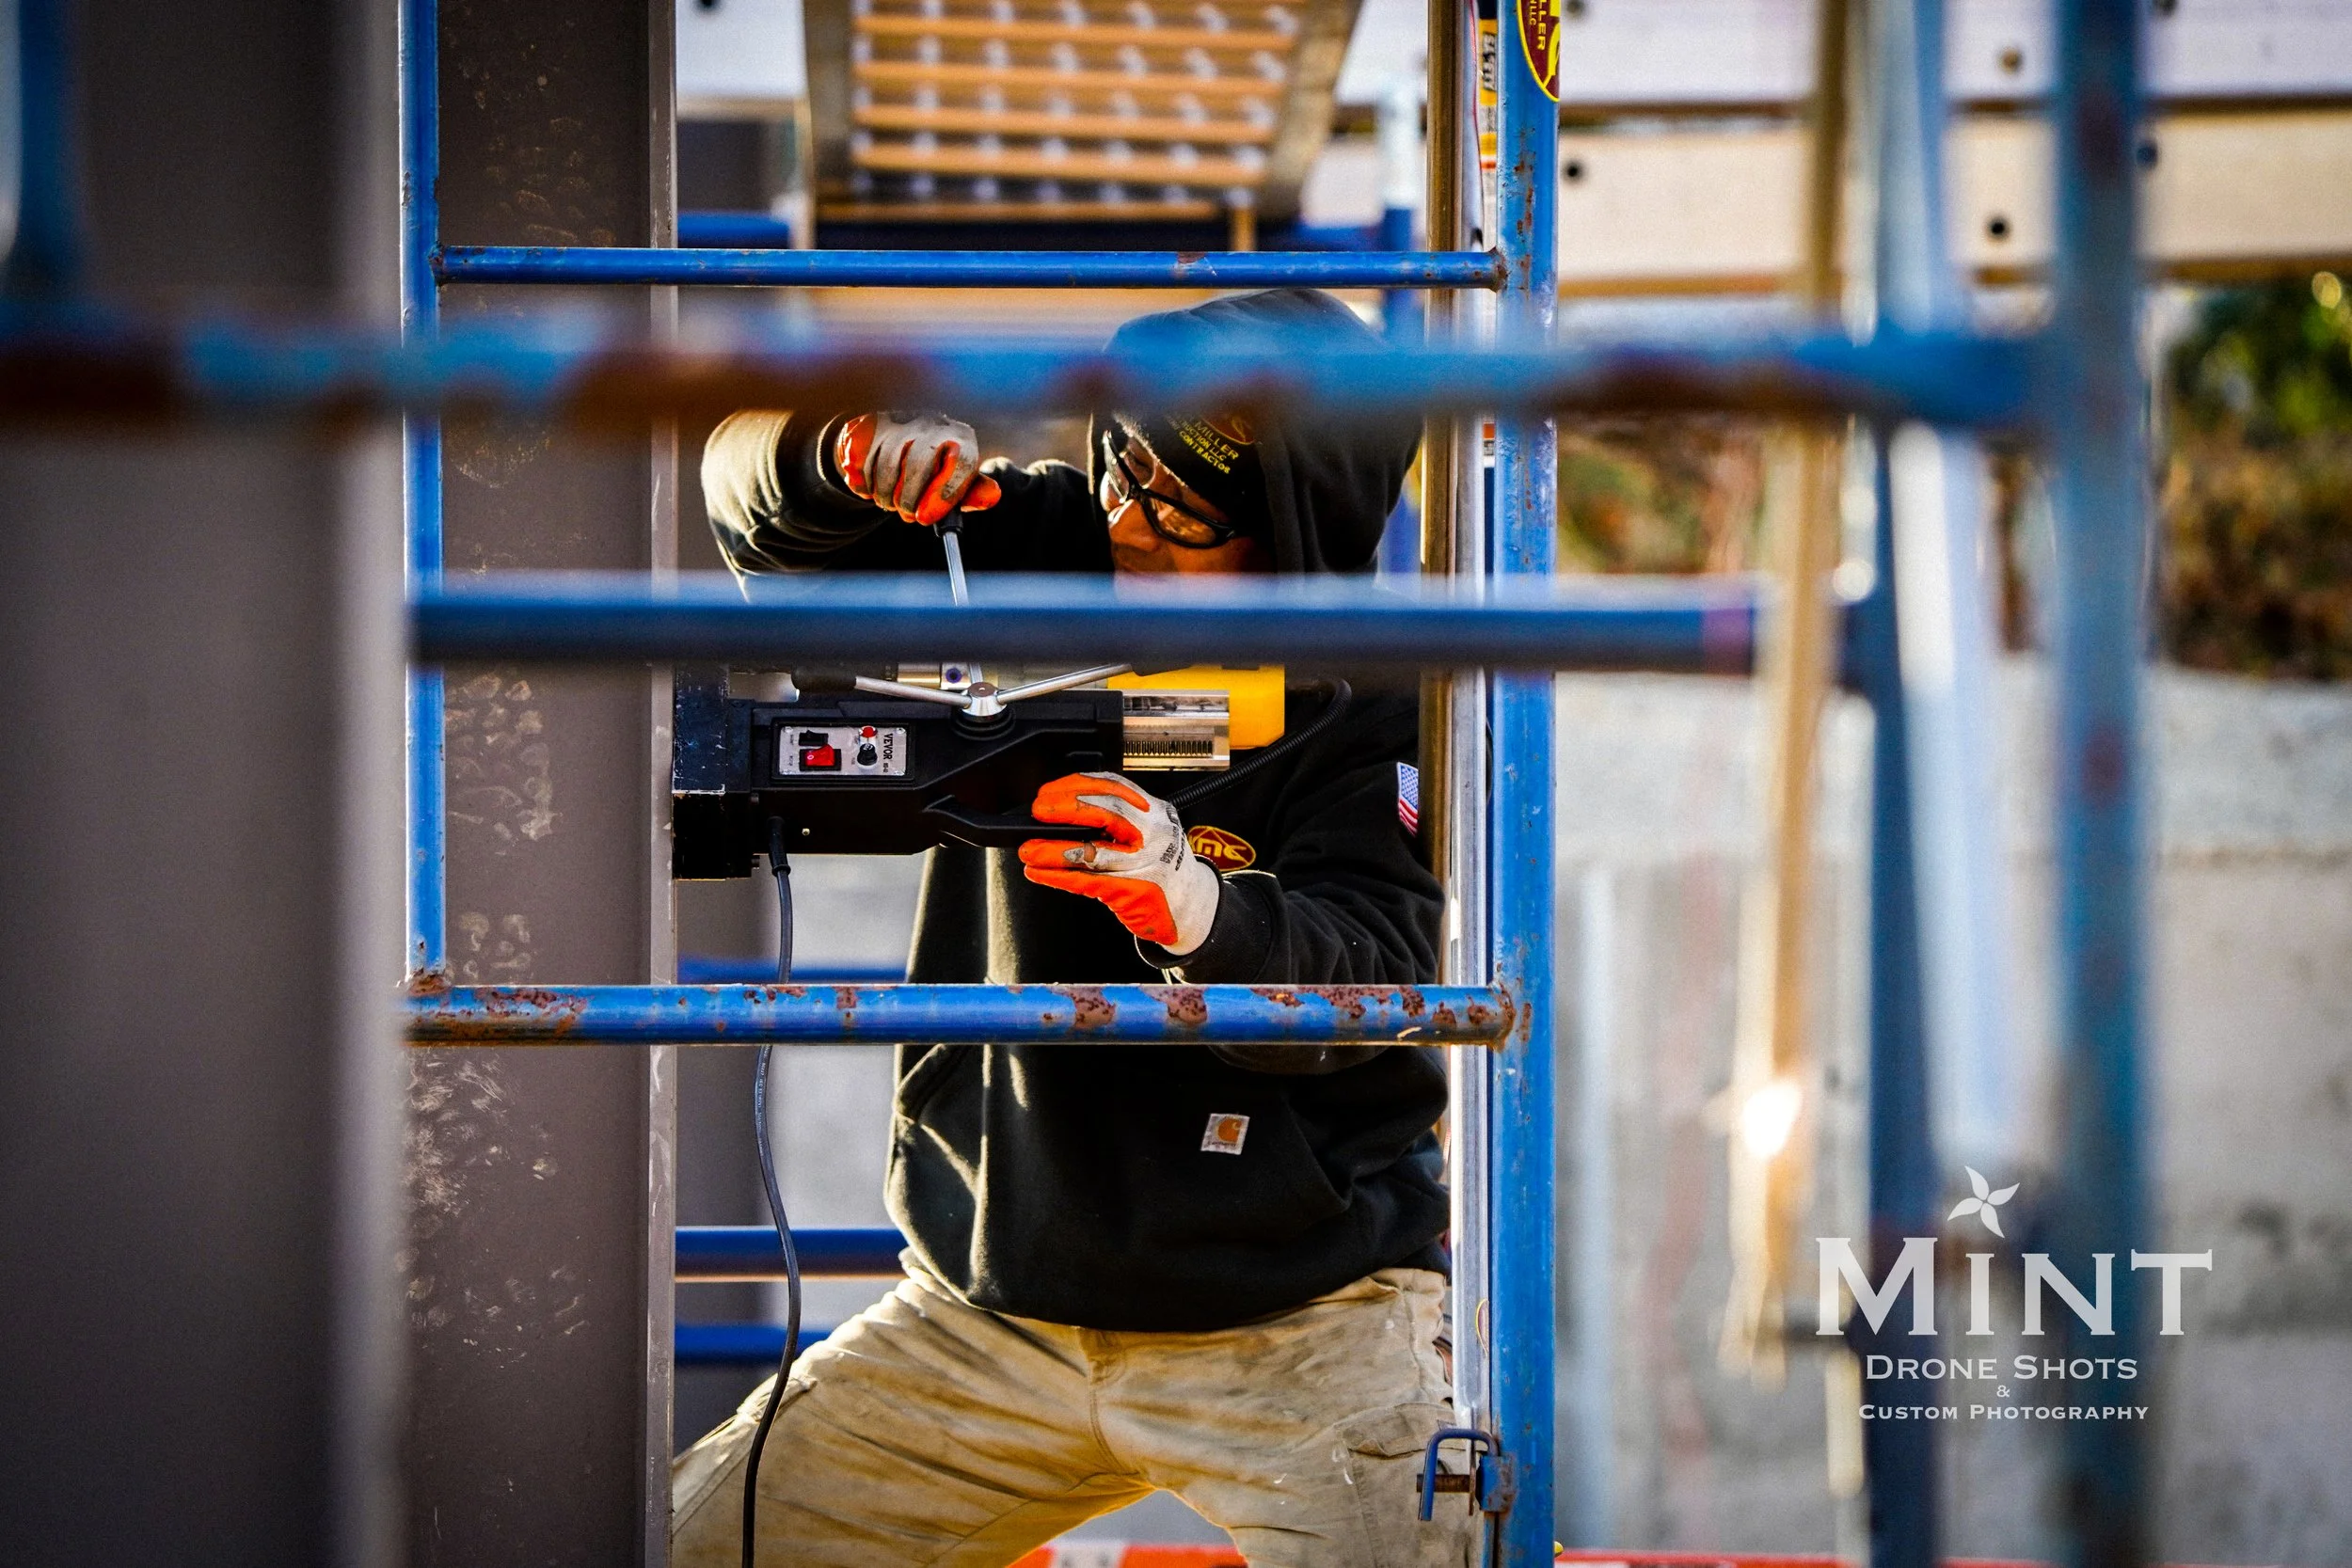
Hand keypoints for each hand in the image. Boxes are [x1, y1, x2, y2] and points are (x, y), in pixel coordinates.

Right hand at [833, 411, 1003, 525]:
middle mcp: (934, 423)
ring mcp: (902, 419)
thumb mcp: (959, 484)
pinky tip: (871, 491)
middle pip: (918, 461)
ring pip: (888, 461)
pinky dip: (863, 482)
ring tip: (891, 505)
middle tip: (908, 516)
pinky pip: (862, 457)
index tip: (925, 518)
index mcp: (962, 438)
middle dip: (909, 498)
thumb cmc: (939, 472)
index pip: (959, 462)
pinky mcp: (874, 423)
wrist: (904, 445)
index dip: (943, 494)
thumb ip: (974, 493)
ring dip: (886, 494)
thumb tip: (992, 495)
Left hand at [1019, 773, 1220, 954]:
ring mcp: (1147, 864)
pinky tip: (1040, 872)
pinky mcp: (1135, 893)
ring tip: (1029, 850)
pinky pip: (1090, 882)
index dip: (1078, 785)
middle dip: (1067, 808)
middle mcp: (1154, 833)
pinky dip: (1060, 877)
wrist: (1194, 907)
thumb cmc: (1165, 869)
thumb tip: (1065, 810)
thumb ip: (1119, 820)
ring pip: (1094, 852)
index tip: (1050, 791)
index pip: (1115, 787)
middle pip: (1108, 812)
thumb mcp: (1151, 832)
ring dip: (1054, 850)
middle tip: (1039, 811)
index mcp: (1156, 812)